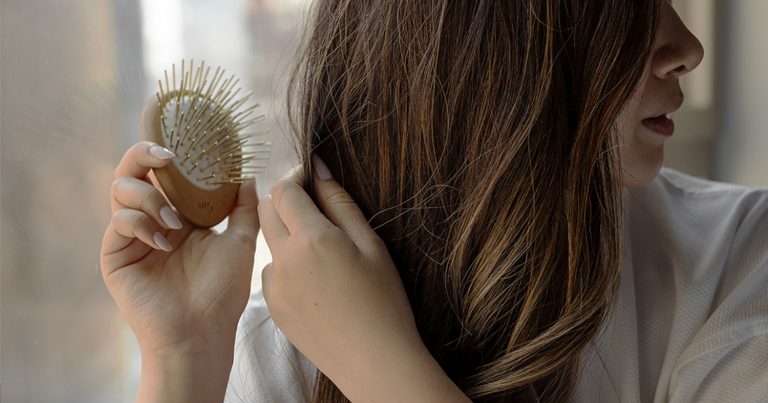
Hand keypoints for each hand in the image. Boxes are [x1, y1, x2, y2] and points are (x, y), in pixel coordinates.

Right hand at [99, 141, 259, 359]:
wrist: (201, 332)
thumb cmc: (222, 292)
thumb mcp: (240, 242)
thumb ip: (243, 207)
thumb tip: (247, 173)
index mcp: (180, 214)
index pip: (167, 171)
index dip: (172, 150)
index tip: (187, 138)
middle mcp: (153, 219)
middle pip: (135, 170)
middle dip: (145, 154)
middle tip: (168, 155)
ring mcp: (132, 235)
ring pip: (122, 189)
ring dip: (150, 194)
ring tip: (176, 220)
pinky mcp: (115, 254)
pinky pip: (119, 220)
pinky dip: (141, 221)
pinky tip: (164, 241)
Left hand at [258, 155, 423, 392]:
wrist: (374, 361)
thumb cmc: (383, 301)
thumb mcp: (371, 244)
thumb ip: (340, 203)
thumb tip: (318, 169)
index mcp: (311, 239)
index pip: (284, 191)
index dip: (295, 178)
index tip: (310, 180)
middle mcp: (283, 260)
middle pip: (266, 212)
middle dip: (285, 202)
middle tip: (315, 210)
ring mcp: (273, 287)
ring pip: (269, 243)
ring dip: (286, 236)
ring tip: (323, 255)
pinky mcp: (273, 308)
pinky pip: (271, 273)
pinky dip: (287, 267)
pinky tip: (316, 284)